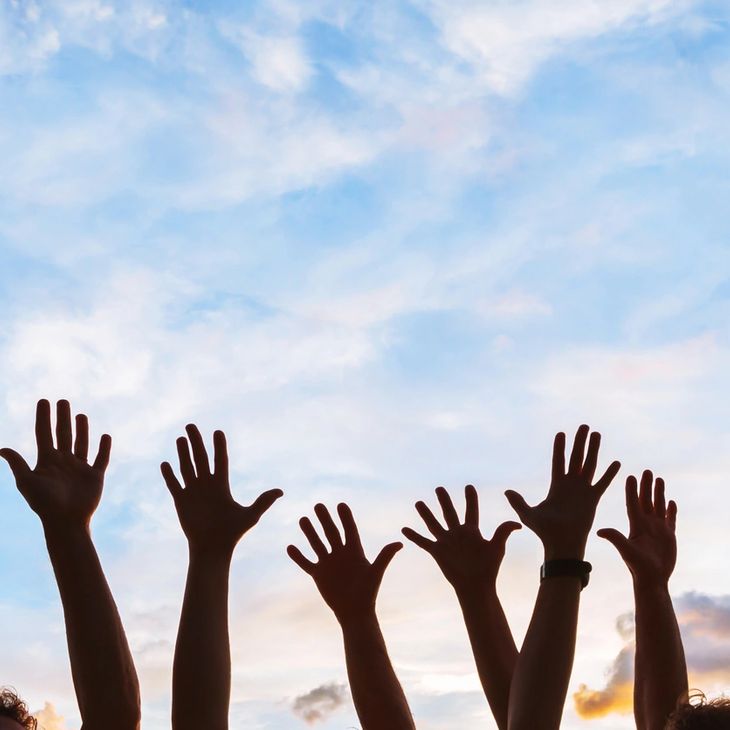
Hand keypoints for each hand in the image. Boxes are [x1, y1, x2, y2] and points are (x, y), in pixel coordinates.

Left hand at [0, 399, 110, 529]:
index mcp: (47, 461)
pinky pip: (101, 458)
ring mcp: (79, 468)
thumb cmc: (44, 504)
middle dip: (62, 418)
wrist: (66, 521)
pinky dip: (104, 447)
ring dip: (81, 429)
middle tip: (62, 401)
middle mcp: (63, 462)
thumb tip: (2, 448)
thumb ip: (18, 464)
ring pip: (81, 443)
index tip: (43, 401)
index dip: (43, 417)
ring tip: (81, 415)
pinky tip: (105, 436)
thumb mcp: (28, 482)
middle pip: (62, 434)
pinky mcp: (95, 476)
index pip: (44, 434)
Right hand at [161, 424, 282, 556]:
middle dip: (196, 442)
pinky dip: (169, 474)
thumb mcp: (250, 516)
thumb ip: (263, 501)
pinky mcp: (181, 502)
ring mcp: (193, 492)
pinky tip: (165, 462)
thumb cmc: (233, 534)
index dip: (219, 446)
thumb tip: (281, 491)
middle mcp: (207, 485)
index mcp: (222, 485)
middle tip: (191, 425)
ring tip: (180, 438)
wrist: (213, 549)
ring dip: (183, 453)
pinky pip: (174, 484)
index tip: (218, 431)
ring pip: (187, 467)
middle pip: (201, 458)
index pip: (220, 460)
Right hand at [287, 502, 401, 622]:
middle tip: (318, 505)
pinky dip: (298, 556)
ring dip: (310, 532)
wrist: (355, 612)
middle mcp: (340, 554)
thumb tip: (399, 543)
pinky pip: (306, 563)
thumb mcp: (375, 572)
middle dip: (325, 519)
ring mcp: (328, 563)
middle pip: (331, 533)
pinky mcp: (318, 574)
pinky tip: (290, 547)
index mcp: (355, 551)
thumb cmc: (368, 593)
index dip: (346, 518)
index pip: (349, 530)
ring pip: (317, 544)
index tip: (341, 504)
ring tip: (303, 519)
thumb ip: (384, 556)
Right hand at [402, 485, 519, 595]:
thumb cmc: (489, 568)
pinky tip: (404, 529)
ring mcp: (446, 542)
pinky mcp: (437, 552)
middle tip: (439, 488)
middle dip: (444, 500)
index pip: (470, 510)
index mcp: (472, 531)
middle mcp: (458, 534)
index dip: (470, 499)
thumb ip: (502, 532)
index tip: (469, 486)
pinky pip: (423, 542)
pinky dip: (414, 536)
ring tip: (418, 502)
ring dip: (426, 514)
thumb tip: (517, 523)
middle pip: (449, 513)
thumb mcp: (497, 547)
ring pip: (434, 524)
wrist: (476, 586)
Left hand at [504, 425, 620, 559]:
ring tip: (597, 434)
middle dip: (579, 441)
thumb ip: (518, 502)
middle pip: (576, 458)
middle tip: (584, 426)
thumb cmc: (544, 532)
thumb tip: (506, 491)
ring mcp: (583, 491)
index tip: (561, 433)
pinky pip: (602, 483)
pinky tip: (616, 462)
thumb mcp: (528, 514)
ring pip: (589, 465)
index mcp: (556, 486)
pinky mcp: (593, 499)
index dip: (559, 447)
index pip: (558, 461)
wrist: (562, 545)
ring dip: (594, 450)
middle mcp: (570, 485)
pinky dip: (609, 473)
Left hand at [597, 471, 676, 584]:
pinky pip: (670, 519)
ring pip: (658, 506)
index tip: (630, 476)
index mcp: (635, 524)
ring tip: (659, 478)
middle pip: (646, 500)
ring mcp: (657, 529)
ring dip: (658, 493)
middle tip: (647, 471)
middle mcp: (646, 524)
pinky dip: (671, 510)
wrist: (652, 580)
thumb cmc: (637, 567)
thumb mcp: (626, 550)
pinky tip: (671, 500)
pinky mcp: (668, 536)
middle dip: (646, 486)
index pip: (633, 503)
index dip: (632, 490)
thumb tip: (599, 530)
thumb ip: (615, 538)